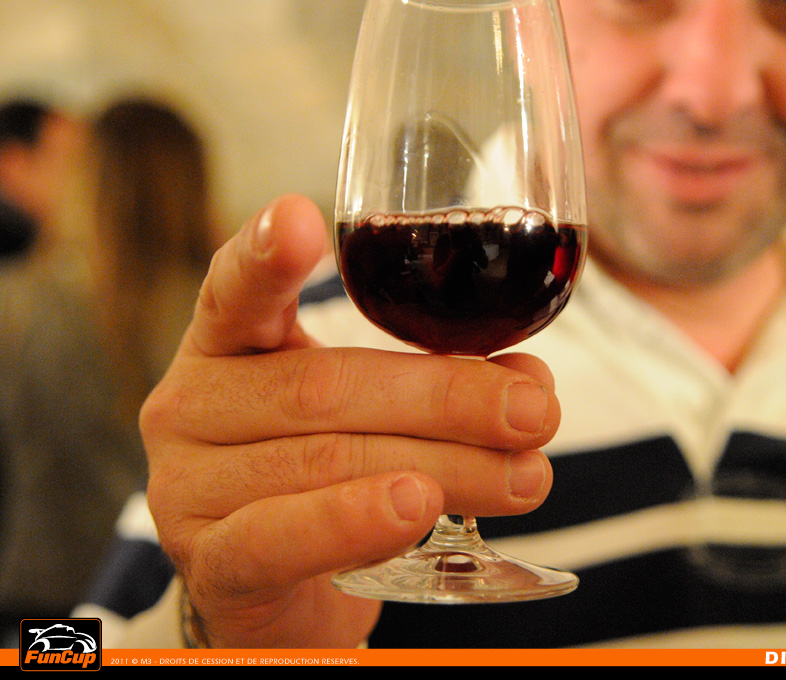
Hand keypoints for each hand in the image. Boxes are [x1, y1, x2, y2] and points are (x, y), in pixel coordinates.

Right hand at [140, 195, 558, 647]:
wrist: (275, 591)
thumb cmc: (326, 481)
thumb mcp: (375, 417)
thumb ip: (438, 388)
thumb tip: (530, 385)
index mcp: (228, 347)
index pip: (236, 290)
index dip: (265, 256)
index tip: (302, 216)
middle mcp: (193, 407)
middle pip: (326, 388)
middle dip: (447, 397)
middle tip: (535, 411)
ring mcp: (188, 488)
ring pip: (329, 460)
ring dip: (445, 465)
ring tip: (525, 475)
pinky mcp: (211, 563)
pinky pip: (285, 538)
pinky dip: (356, 521)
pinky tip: (416, 507)